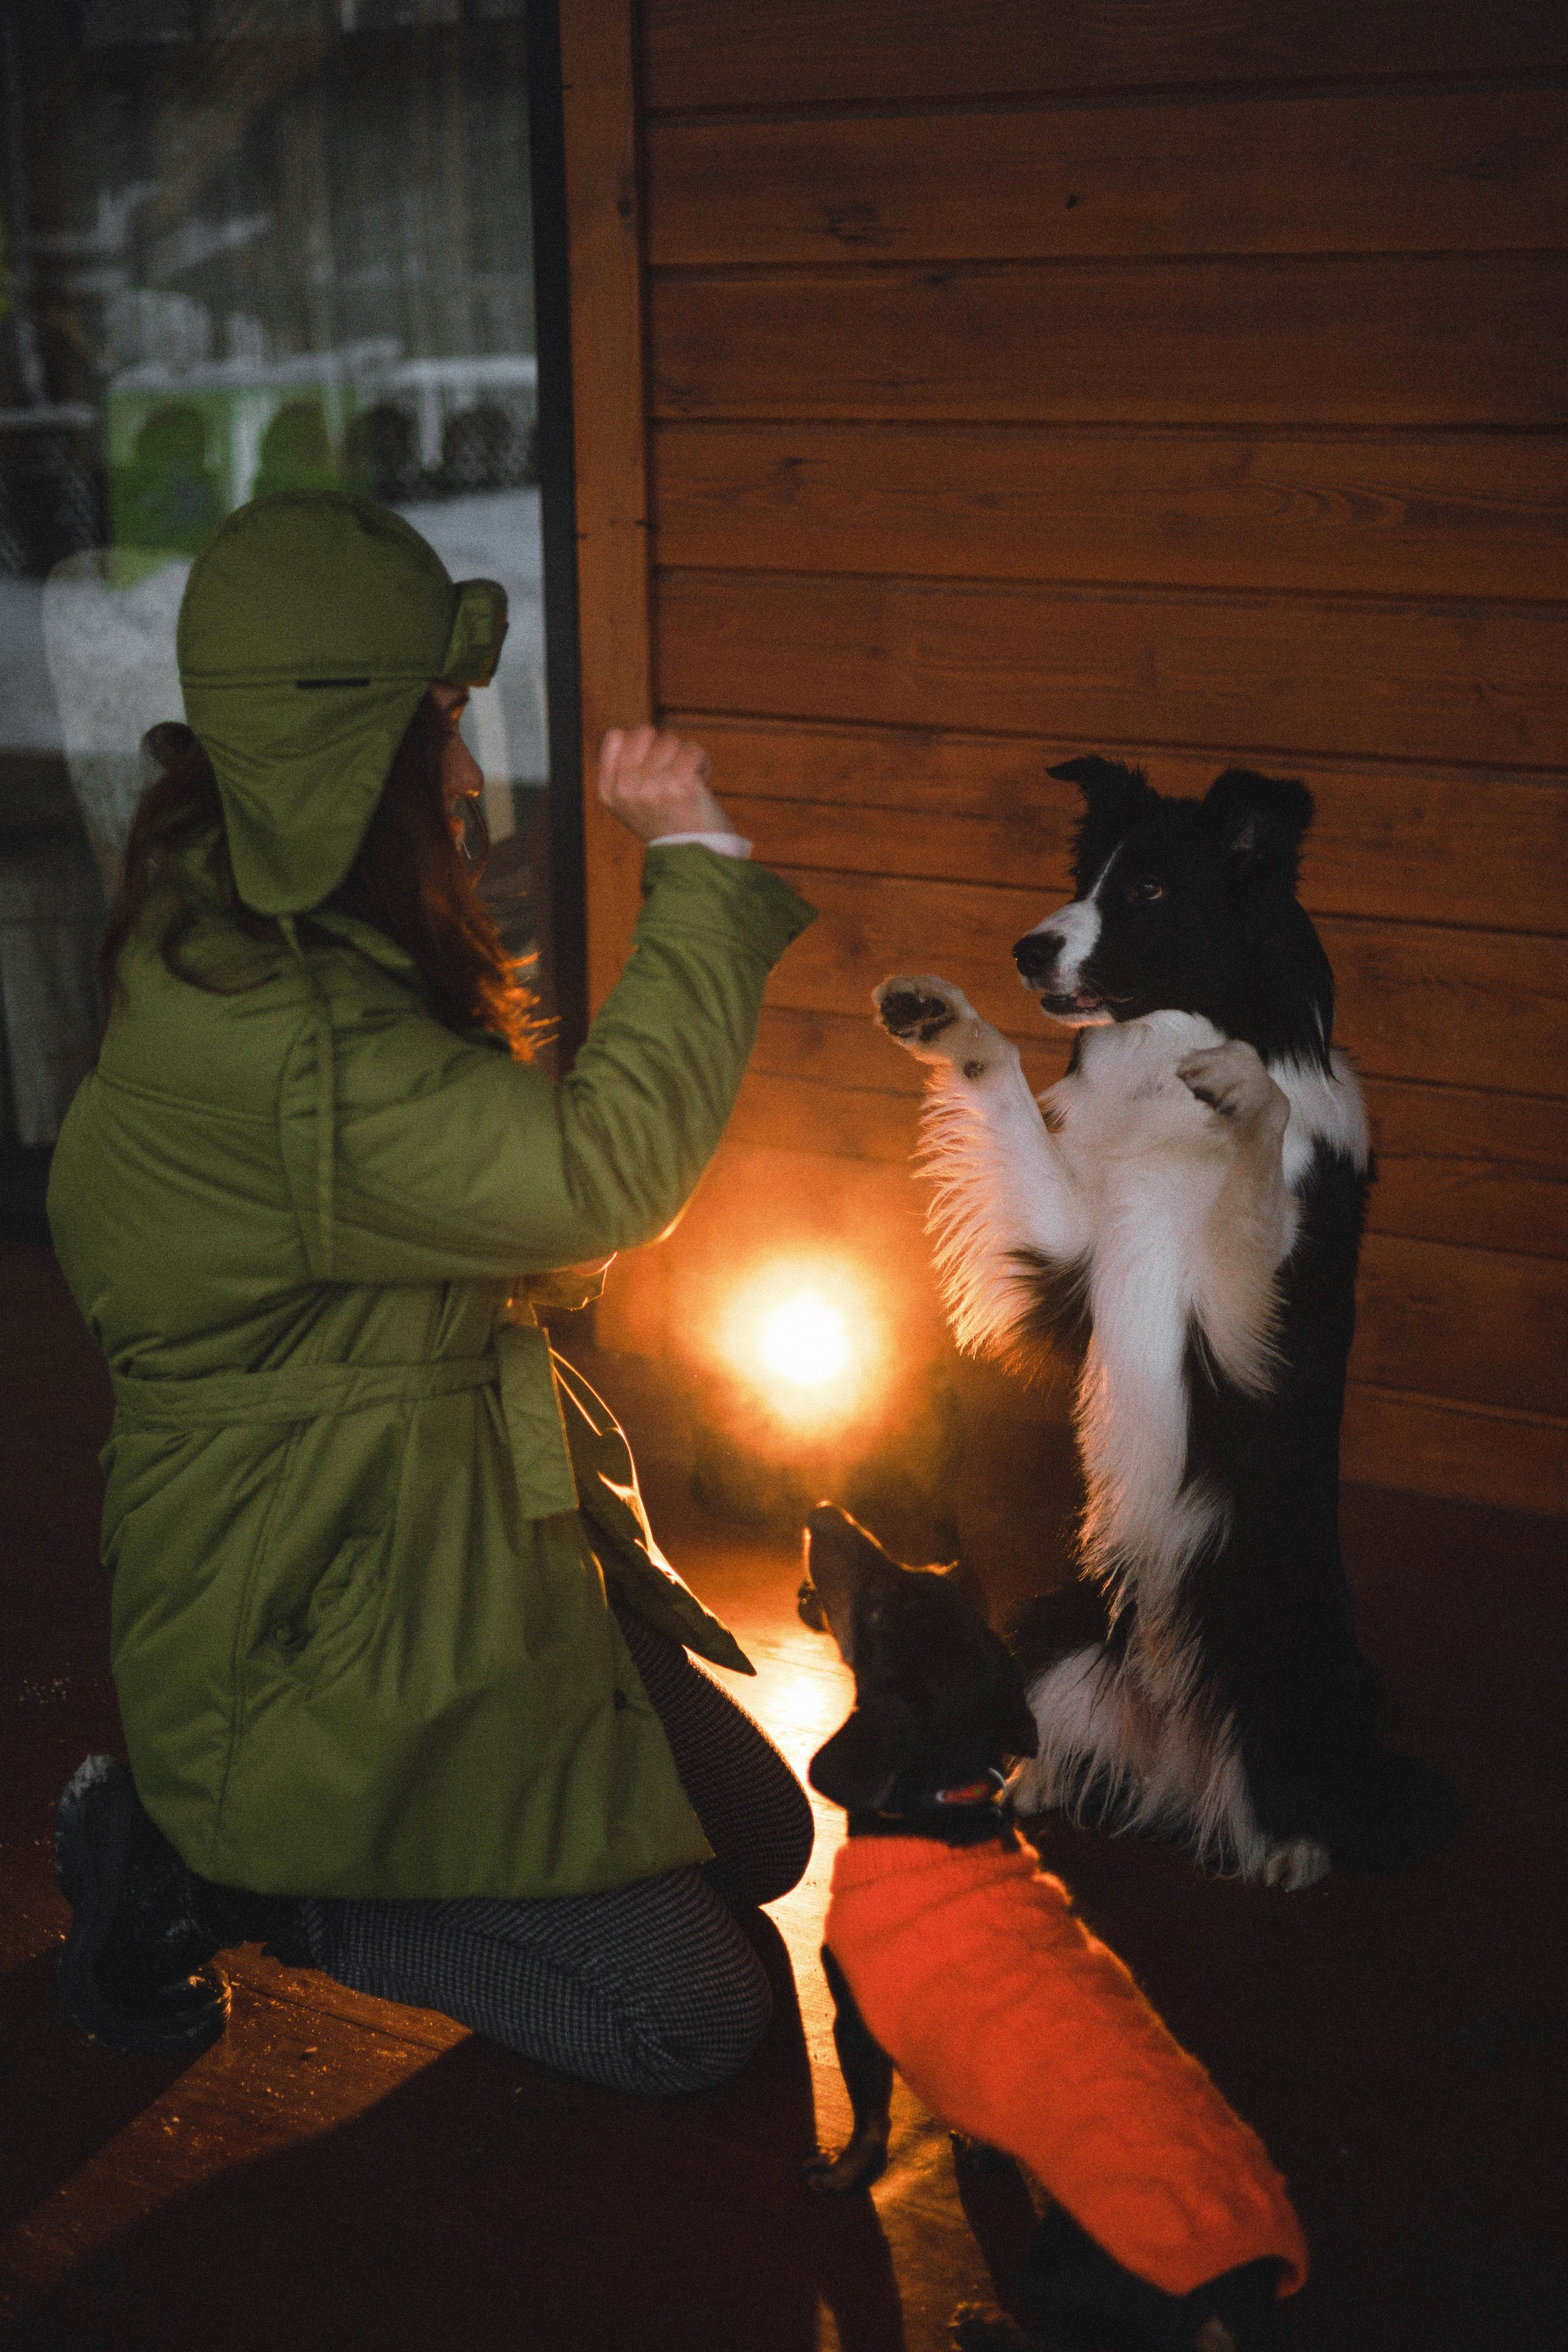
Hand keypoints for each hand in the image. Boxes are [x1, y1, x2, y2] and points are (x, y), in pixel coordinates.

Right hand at [597, 725, 730, 842]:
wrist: (694, 861)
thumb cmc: (669, 827)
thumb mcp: (633, 804)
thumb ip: (627, 771)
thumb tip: (636, 734)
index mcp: (609, 791)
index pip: (615, 737)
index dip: (640, 743)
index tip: (653, 764)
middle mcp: (625, 788)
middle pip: (644, 733)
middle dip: (664, 747)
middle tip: (673, 772)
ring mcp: (650, 786)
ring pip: (671, 740)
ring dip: (685, 757)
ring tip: (688, 782)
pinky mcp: (679, 785)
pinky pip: (692, 749)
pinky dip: (702, 762)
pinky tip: (701, 781)